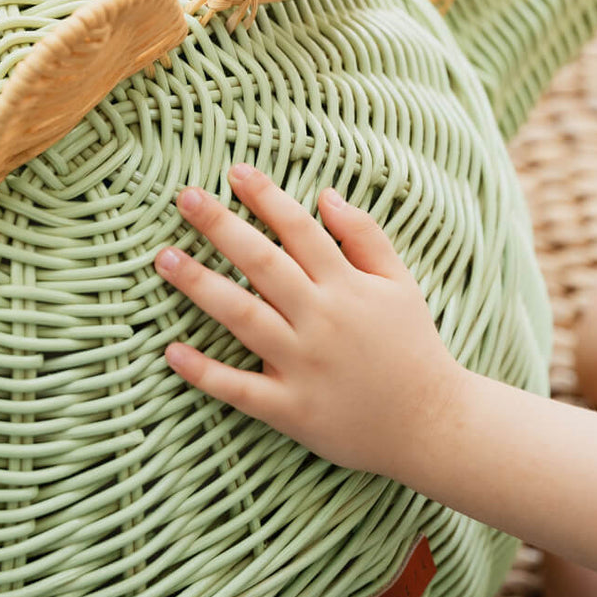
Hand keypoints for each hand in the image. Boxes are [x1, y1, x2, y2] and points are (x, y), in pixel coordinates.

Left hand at [155, 163, 462, 478]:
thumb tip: (325, 194)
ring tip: (164, 259)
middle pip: (262, 263)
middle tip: (184, 198)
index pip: (299, 229)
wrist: (432, 426)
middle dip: (221, 226)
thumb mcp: (400, 283)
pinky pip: (240, 389)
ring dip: (200, 285)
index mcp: (347, 286)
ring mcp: (302, 365)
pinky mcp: (291, 409)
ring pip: (242, 317)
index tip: (234, 171)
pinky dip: (205, 373)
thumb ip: (365, 236)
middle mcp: (320, 320)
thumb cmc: (412, 346)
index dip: (266, 197)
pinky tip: (172, 352)